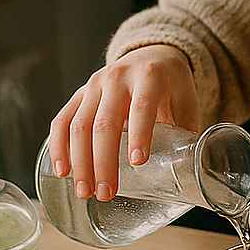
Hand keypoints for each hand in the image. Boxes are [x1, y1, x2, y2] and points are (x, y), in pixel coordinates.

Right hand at [48, 44, 198, 201]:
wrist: (152, 56)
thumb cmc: (172, 87)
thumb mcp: (187, 102)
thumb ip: (186, 134)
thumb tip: (189, 174)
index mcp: (150, 77)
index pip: (142, 106)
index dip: (140, 134)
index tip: (138, 163)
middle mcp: (118, 77)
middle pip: (105, 122)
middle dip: (104, 161)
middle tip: (107, 193)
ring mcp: (94, 85)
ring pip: (79, 125)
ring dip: (80, 162)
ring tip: (86, 192)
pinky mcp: (80, 94)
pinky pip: (62, 120)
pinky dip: (60, 147)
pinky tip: (63, 171)